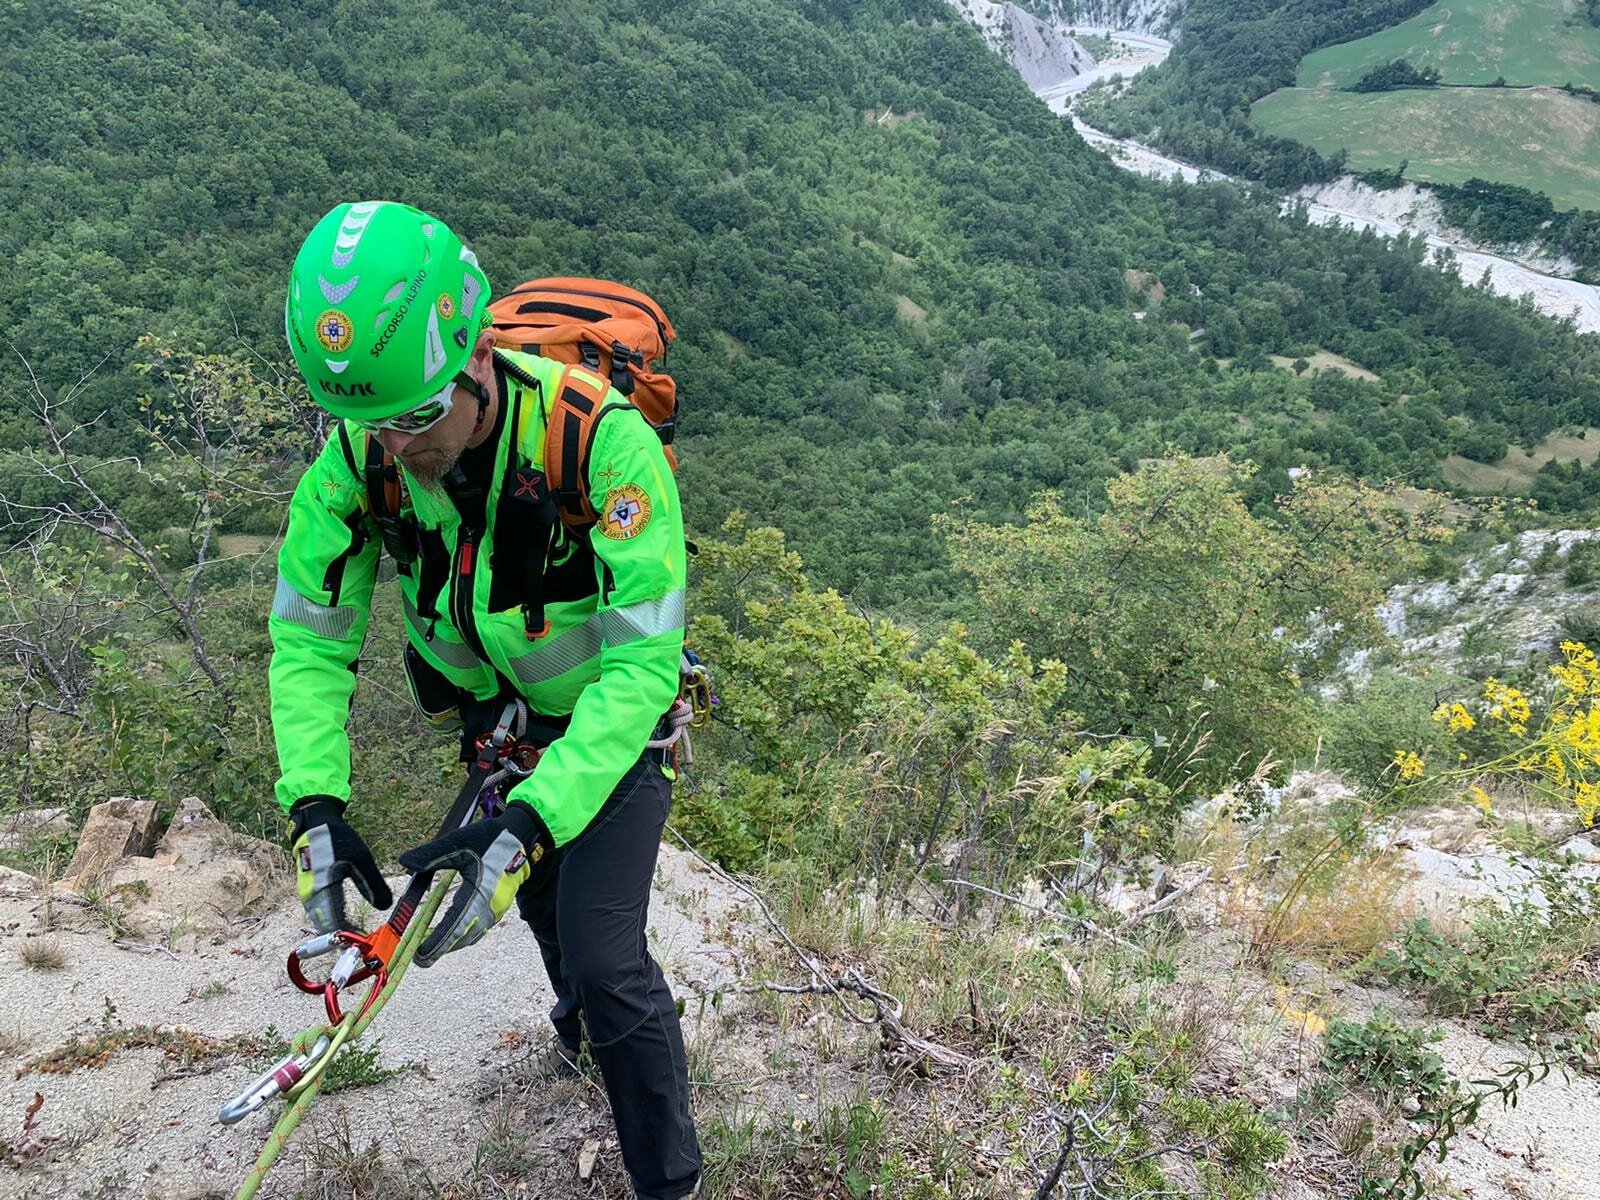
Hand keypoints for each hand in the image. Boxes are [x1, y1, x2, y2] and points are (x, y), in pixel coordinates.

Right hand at [289, 797, 393, 932]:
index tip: (365, 942)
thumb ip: (373, 885)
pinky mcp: (309, 888)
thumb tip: (386, 907)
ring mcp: (307, 892)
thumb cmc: (337, 839)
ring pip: (321, 919)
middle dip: (342, 935)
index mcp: (322, 890)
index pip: (334, 923)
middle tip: (362, 941)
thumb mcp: (362, 860)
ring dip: (336, 928)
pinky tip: (343, 919)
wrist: (315, 822)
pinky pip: (319, 910)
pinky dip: (331, 917)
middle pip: (325, 925)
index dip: (349, 936)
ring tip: (355, 933)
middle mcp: (310, 896)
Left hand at [398, 802, 551, 966]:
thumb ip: (430, 855)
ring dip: (452, 942)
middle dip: (441, 948)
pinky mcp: (499, 907)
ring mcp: (496, 909)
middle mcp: (490, 907)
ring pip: (471, 935)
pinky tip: (452, 929)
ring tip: (431, 945)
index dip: (437, 943)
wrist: (524, 837)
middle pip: (462, 937)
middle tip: (420, 957)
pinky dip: (463, 934)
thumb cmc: (492, 839)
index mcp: (479, 894)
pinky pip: (479, 928)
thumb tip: (405, 862)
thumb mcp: (458, 842)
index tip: (420, 956)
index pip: (455, 927)